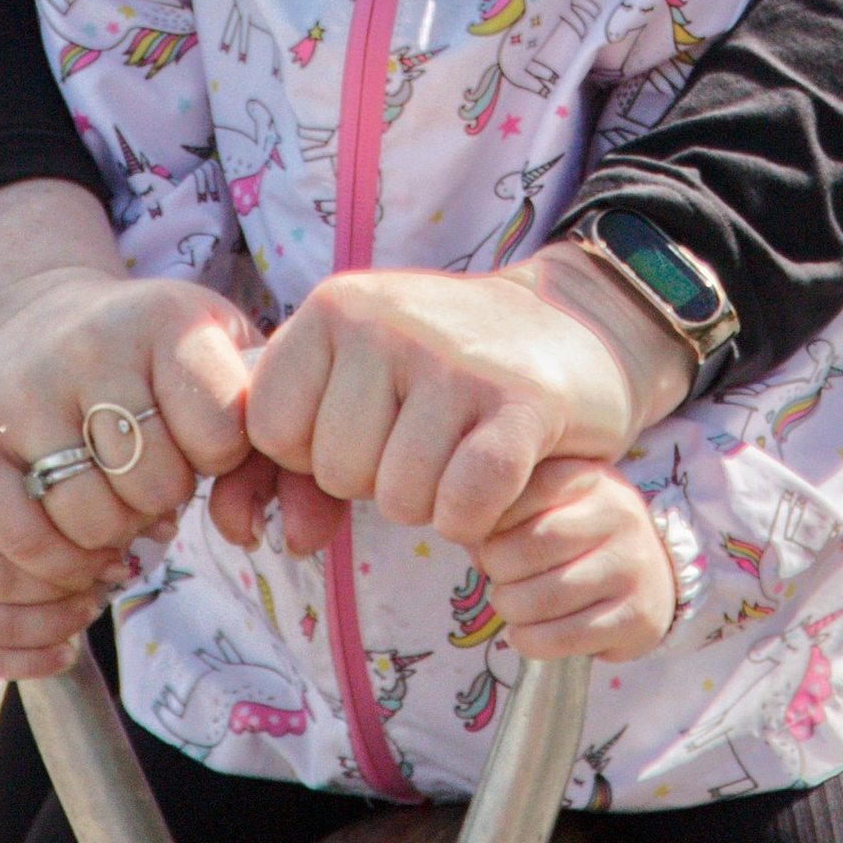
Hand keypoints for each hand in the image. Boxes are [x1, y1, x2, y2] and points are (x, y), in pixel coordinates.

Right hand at [0, 182, 256, 588]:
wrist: (36, 319)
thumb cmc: (153, 358)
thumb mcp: (220, 355)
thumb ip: (271, 422)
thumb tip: (289, 523)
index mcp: (167, 317)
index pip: (220, 432)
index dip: (219, 457)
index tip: (203, 440)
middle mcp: (92, 343)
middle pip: (153, 486)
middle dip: (162, 498)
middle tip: (149, 475)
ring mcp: (24, 388)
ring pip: (90, 521)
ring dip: (110, 532)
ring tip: (112, 496)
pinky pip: (20, 537)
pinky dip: (52, 557)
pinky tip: (69, 533)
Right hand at [0, 505, 126, 683]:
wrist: (21, 549)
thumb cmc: (59, 522)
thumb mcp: (83, 508)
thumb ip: (115, 513)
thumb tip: (164, 529)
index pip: (16, 531)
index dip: (71, 553)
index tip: (112, 559)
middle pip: (1, 579)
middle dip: (59, 592)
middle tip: (98, 592)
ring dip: (48, 626)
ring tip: (86, 616)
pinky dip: (26, 663)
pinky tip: (66, 654)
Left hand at [244, 254, 685, 550]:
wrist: (574, 324)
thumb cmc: (446, 370)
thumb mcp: (361, 383)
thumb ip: (295, 457)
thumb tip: (269, 537)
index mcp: (334, 305)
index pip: (269, 429)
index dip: (312, 453)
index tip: (365, 427)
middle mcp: (387, 320)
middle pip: (336, 471)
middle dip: (378, 478)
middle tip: (425, 436)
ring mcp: (456, 358)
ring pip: (400, 499)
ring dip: (433, 501)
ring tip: (462, 450)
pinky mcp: (522, 401)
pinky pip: (465, 504)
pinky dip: (476, 517)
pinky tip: (497, 480)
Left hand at [475, 458, 676, 662]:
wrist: (650, 577)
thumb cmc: (578, 536)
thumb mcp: (549, 504)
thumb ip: (506, 509)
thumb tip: (470, 543)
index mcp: (587, 475)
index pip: (517, 492)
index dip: (486, 526)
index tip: (485, 542)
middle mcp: (617, 513)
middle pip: (528, 547)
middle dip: (496, 572)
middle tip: (498, 579)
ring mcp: (632, 565)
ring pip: (544, 598)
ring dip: (511, 610)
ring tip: (511, 606)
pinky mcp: (637, 616)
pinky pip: (565, 637)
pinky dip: (530, 641)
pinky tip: (525, 634)